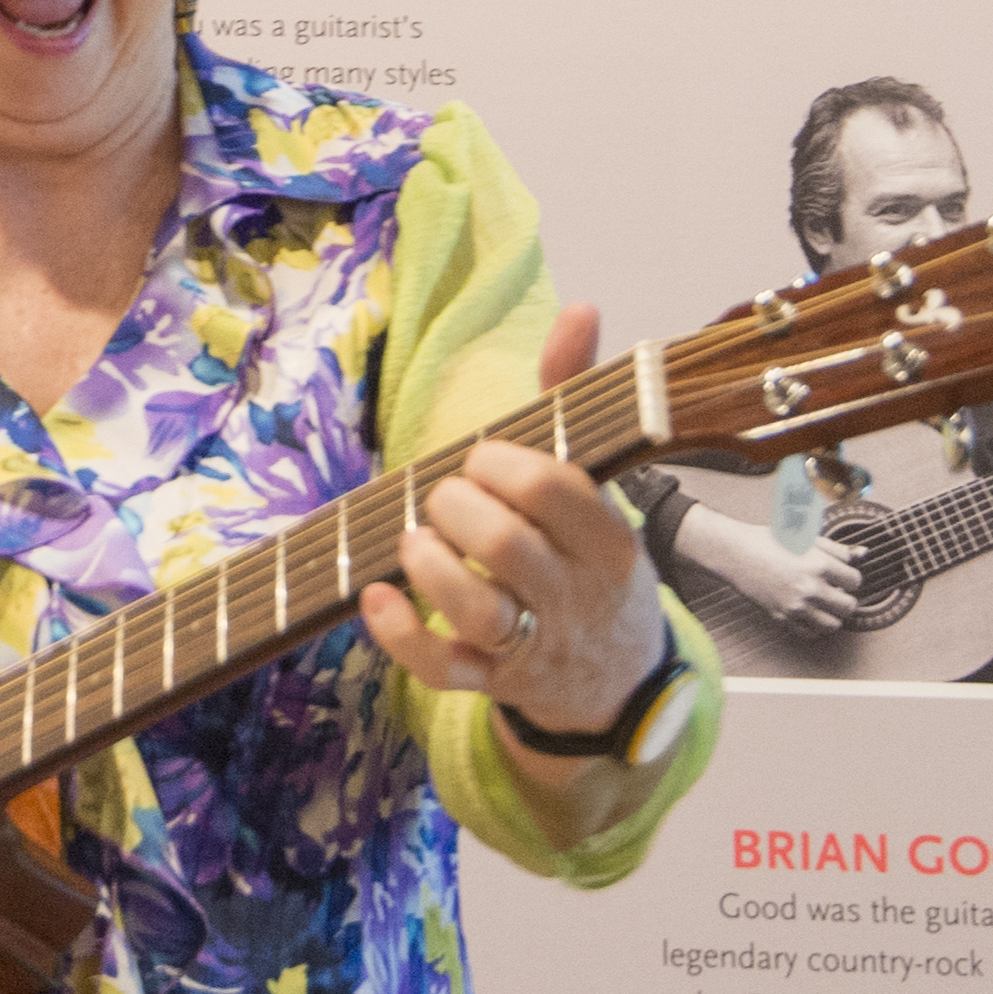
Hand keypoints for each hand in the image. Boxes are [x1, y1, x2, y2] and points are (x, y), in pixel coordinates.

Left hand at [362, 307, 673, 747]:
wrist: (617, 677)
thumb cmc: (589, 559)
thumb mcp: (596, 484)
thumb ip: (574, 398)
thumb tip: (580, 310)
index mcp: (606, 537)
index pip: (555, 489)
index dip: (503, 463)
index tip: (481, 458)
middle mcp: (573, 594)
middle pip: (509, 547)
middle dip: (460, 509)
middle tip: (444, 496)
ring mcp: (534, 644)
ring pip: (479, 611)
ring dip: (432, 567)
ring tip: (416, 538)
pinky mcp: (493, 682)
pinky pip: (445, 669)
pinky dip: (401, 636)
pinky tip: (376, 596)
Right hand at [660, 494, 887, 632]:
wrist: (737, 553)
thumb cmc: (771, 541)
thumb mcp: (807, 538)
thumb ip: (837, 548)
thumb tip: (863, 553)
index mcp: (819, 564)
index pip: (855, 581)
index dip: (851, 578)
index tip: (842, 576)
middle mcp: (811, 588)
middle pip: (849, 606)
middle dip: (847, 599)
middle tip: (837, 592)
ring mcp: (796, 606)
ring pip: (833, 625)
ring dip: (834, 616)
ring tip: (826, 605)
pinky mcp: (783, 617)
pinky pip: (810, 633)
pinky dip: (815, 626)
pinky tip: (810, 613)